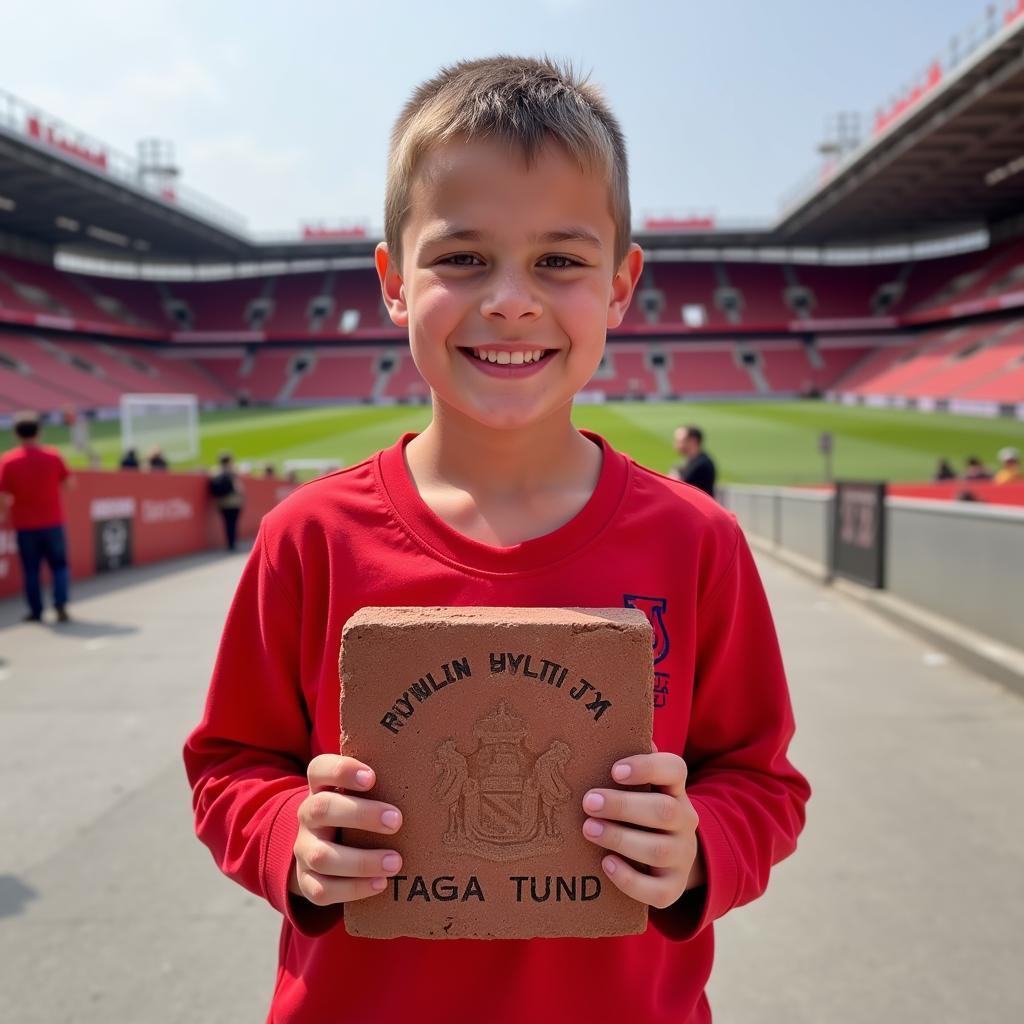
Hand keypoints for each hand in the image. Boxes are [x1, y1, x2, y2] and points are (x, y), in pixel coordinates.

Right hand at [289, 754, 403, 905]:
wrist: (324, 850)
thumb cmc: (358, 813)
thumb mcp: (364, 795)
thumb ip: (387, 783)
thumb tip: (439, 775)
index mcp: (321, 788)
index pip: (320, 769)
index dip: (342, 770)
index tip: (372, 777)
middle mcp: (308, 816)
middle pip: (322, 809)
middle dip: (360, 815)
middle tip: (397, 821)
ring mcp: (304, 849)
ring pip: (322, 855)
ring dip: (361, 861)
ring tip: (396, 862)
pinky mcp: (306, 881)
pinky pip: (322, 890)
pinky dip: (353, 889)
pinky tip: (380, 884)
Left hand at [581, 749, 703, 908]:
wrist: (671, 859)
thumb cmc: (642, 812)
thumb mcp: (642, 787)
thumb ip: (629, 762)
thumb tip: (607, 729)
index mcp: (675, 790)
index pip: (675, 770)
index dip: (648, 767)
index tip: (615, 769)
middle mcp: (685, 821)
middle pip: (665, 811)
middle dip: (624, 806)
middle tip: (588, 802)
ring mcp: (682, 856)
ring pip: (659, 849)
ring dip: (620, 838)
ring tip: (588, 829)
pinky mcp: (671, 888)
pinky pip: (657, 890)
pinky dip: (629, 879)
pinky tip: (606, 864)